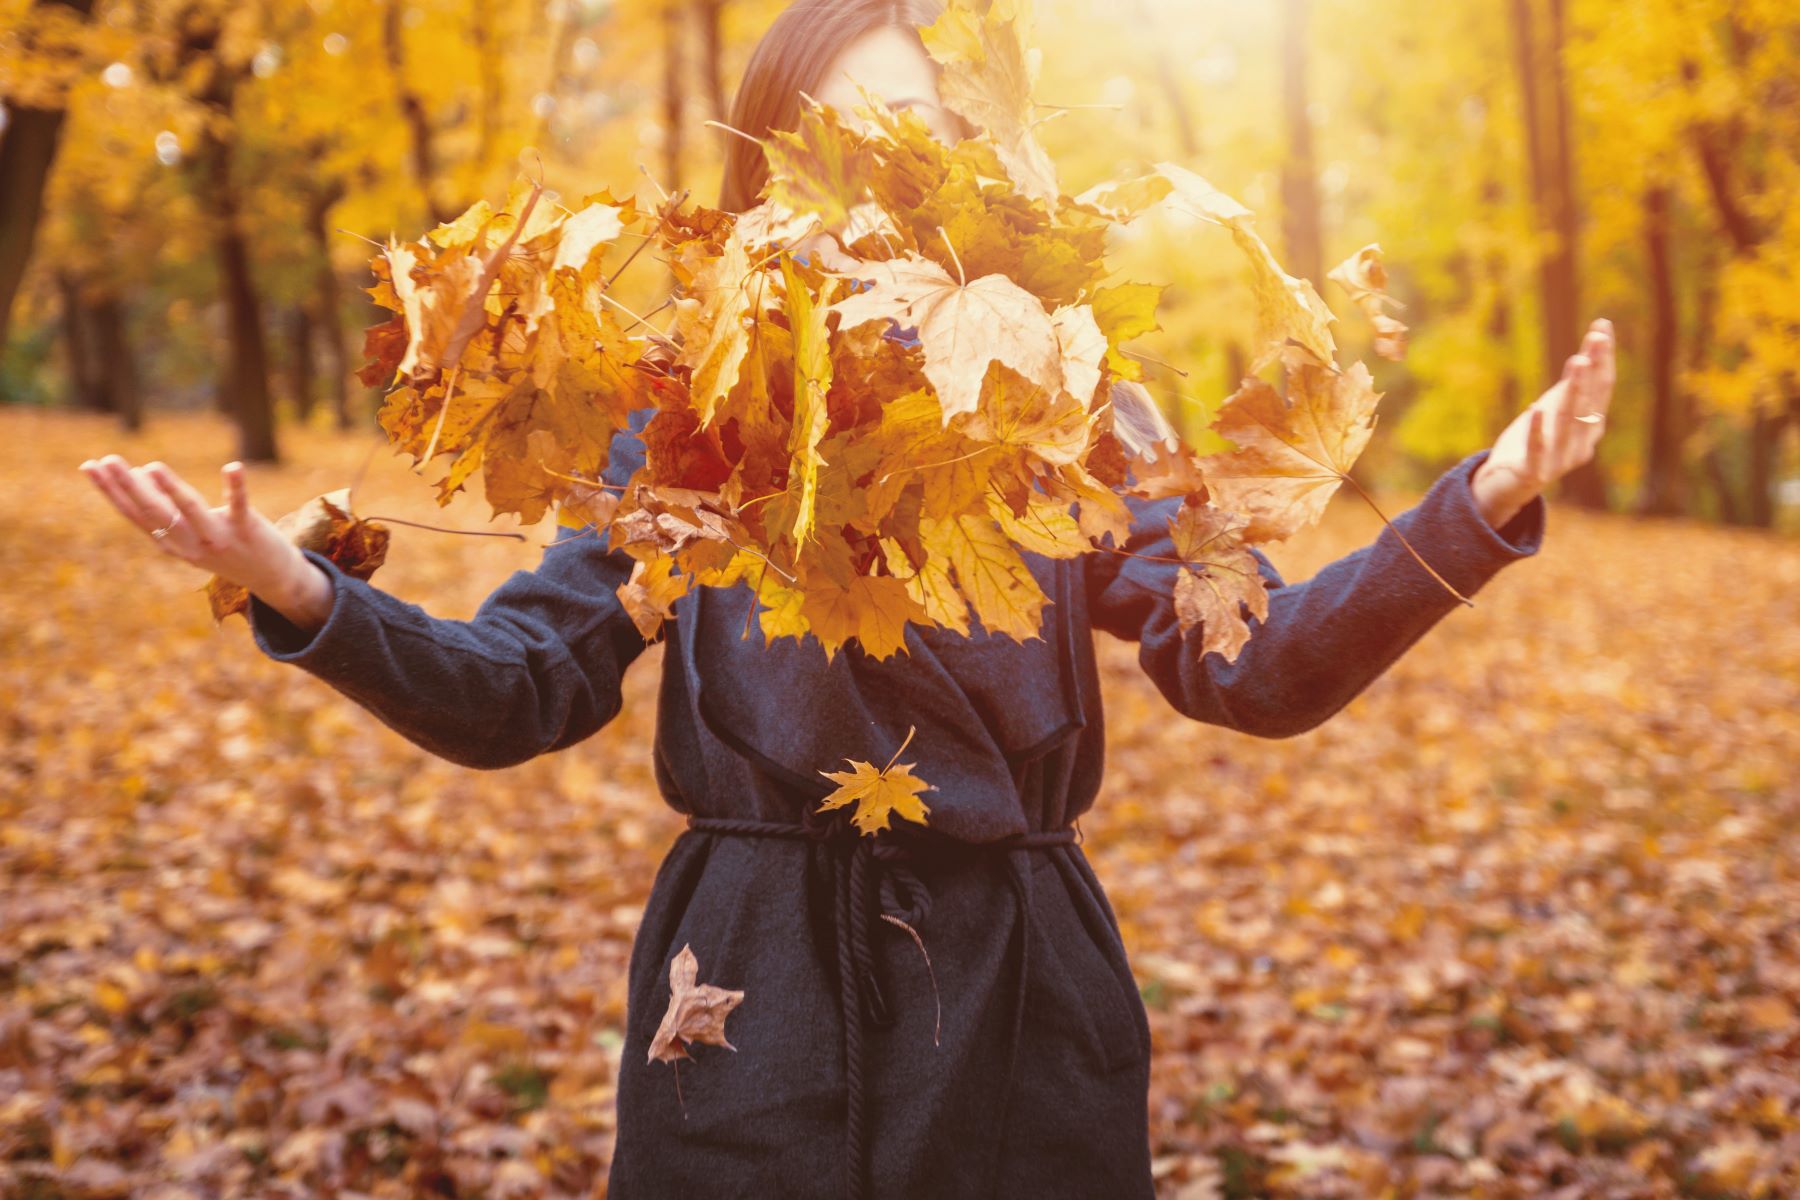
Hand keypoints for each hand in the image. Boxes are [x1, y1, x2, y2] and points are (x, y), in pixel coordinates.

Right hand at [76, 455, 312, 604]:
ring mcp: (219, 538)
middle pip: (154, 513)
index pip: (134, 515)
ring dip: (170, 490)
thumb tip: (141, 472)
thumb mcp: (190, 533)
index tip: (88, 466)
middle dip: (128, 487)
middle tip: (108, 460)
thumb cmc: (226, 548)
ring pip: (190, 512)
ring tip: (152, 466)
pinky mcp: (247, 530)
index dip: (110, 492)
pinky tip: (233, 466)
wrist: (272, 579)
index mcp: (172, 543)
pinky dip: (236, 487)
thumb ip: (166, 509)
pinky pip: (240, 507)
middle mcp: (190, 544)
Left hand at [1471, 318, 1615, 528]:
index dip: (1603, 357)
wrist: (1503, 486)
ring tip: (1577, 362)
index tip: (1602, 326)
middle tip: (1595, 339)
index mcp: (1589, 426)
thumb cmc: (1531, 443)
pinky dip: (1538, 429)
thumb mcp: (1551, 411)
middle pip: (1590, 402)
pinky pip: (1537, 449)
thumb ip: (1569, 389)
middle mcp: (1582, 443)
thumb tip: (1587, 354)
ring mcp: (1560, 460)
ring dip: (1574, 391)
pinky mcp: (1534, 472)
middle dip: (1594, 369)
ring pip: (1568, 422)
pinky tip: (1536, 408)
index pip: (1602, 387)